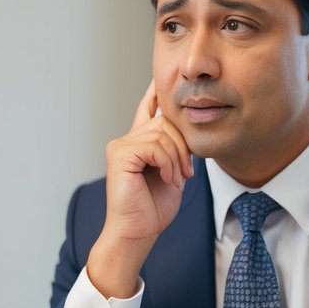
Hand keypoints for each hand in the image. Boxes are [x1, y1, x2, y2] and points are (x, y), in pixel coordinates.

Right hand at [87, 81, 193, 297]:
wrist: (138, 232)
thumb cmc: (153, 209)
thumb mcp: (172, 172)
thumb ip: (175, 149)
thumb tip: (188, 128)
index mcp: (138, 142)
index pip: (148, 108)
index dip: (157, 90)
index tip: (165, 75)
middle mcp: (126, 140)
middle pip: (166, 121)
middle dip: (184, 145)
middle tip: (187, 172)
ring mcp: (121, 146)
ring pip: (163, 134)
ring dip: (178, 159)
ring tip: (177, 179)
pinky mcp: (120, 155)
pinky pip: (154, 146)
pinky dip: (168, 163)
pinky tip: (168, 179)